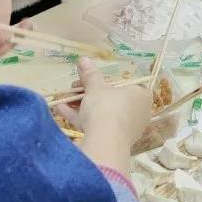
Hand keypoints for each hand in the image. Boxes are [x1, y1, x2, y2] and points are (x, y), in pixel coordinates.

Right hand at [57, 58, 155, 172]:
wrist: (105, 141)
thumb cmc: (107, 107)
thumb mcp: (95, 88)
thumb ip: (90, 75)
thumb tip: (83, 59)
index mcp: (141, 96)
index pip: (127, 85)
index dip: (106, 82)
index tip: (89, 81)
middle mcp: (138, 113)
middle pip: (112, 100)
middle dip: (89, 94)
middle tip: (74, 88)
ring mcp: (127, 129)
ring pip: (103, 114)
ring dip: (82, 106)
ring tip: (63, 100)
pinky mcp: (114, 142)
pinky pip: (98, 126)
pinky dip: (81, 119)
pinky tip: (60, 111)